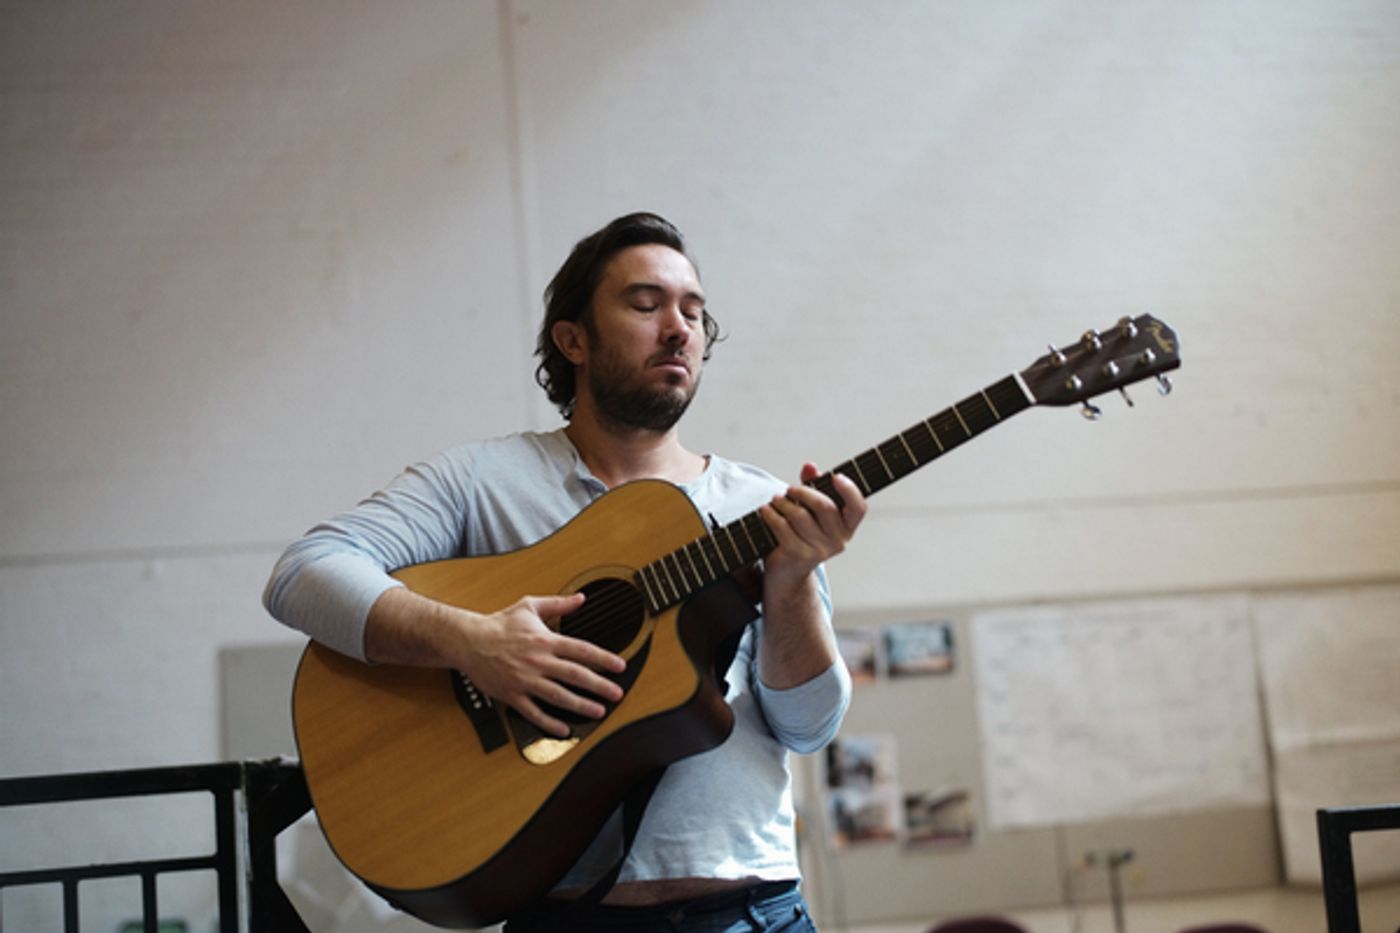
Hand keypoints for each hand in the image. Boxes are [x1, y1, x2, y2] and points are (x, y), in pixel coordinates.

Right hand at [454, 593, 626, 738]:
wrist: (468, 641)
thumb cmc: (499, 624)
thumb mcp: (530, 607)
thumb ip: (558, 604)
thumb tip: (580, 598)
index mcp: (545, 640)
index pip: (581, 650)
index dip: (603, 658)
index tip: (620, 666)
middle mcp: (538, 661)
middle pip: (575, 675)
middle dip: (599, 686)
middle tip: (617, 694)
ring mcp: (525, 680)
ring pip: (558, 696)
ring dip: (580, 705)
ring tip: (599, 711)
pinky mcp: (512, 694)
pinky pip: (533, 712)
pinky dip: (549, 723)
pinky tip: (564, 730)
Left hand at [758, 463, 865, 591]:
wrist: (788, 571)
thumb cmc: (802, 533)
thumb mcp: (810, 509)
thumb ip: (813, 485)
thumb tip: (810, 466)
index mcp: (847, 527)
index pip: (858, 508)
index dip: (850, 490)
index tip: (836, 476)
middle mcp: (838, 541)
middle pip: (824, 506)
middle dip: (802, 492)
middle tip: (789, 489)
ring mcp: (820, 551)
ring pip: (799, 515)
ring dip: (783, 503)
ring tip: (775, 500)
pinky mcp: (799, 555)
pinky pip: (782, 527)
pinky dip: (770, 515)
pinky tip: (765, 510)